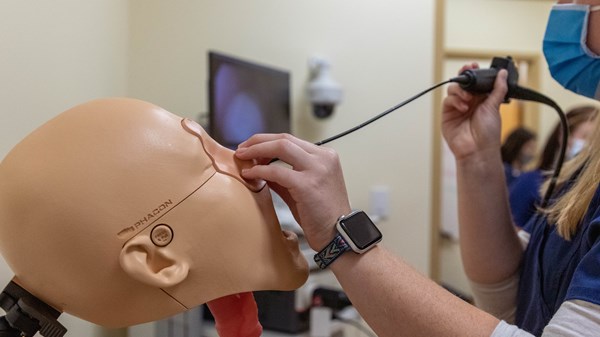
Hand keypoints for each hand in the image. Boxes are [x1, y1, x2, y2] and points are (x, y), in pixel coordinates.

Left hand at [235, 134, 350, 250]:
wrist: (338, 235)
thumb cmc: (321, 215)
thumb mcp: (304, 188)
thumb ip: (285, 176)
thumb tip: (260, 167)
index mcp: (325, 156)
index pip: (291, 140)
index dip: (267, 141)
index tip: (251, 148)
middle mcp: (323, 158)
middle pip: (284, 138)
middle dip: (258, 141)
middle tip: (241, 149)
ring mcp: (317, 169)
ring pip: (281, 147)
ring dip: (257, 150)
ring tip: (242, 157)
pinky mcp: (307, 184)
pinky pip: (276, 171)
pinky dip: (260, 171)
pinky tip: (250, 175)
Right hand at [442, 64, 507, 160]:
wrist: (478, 150)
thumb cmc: (488, 133)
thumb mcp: (495, 106)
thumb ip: (498, 88)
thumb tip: (503, 74)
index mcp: (481, 99)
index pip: (476, 81)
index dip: (474, 72)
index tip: (475, 65)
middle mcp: (468, 101)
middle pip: (462, 82)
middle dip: (464, 75)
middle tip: (467, 71)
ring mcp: (457, 107)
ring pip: (453, 89)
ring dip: (461, 90)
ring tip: (469, 99)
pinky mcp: (447, 114)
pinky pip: (448, 100)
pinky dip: (455, 100)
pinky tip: (464, 107)